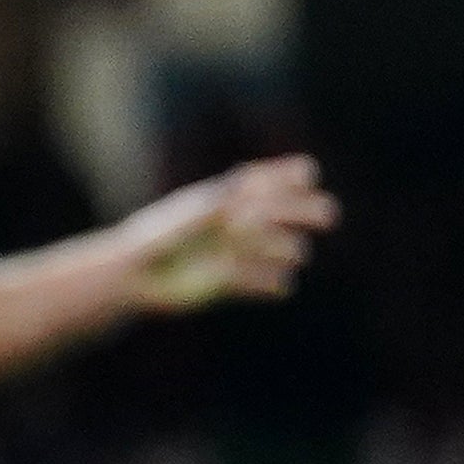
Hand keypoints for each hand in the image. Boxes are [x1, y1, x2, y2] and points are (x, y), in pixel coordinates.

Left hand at [133, 155, 334, 310]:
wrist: (135, 275)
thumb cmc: (157, 236)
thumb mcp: (190, 212)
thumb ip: (223, 204)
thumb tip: (254, 205)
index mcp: (233, 197)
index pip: (279, 179)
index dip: (294, 177)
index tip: (302, 177)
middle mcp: (245, 223)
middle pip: (296, 213)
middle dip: (310, 212)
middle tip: (328, 217)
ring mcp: (245, 253)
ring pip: (290, 251)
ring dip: (277, 249)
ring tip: (244, 248)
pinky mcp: (238, 285)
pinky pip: (274, 285)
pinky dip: (267, 282)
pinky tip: (251, 279)